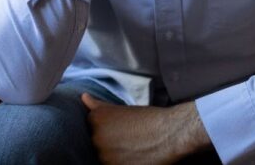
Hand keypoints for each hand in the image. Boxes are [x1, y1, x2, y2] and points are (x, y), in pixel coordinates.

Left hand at [81, 94, 211, 164]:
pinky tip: (134, 157)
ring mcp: (105, 156)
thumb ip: (99, 106)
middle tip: (128, 140)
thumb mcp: (122, 109)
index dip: (107, 130)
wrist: (170, 132)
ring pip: (104, 157)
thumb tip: (83, 97)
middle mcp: (96, 138)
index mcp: (96, 120)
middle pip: (97, 143)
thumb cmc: (149, 118)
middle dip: (109, 143)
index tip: (120, 131)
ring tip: (132, 149)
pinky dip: (122, 162)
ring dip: (114, 155)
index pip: (92, 127)